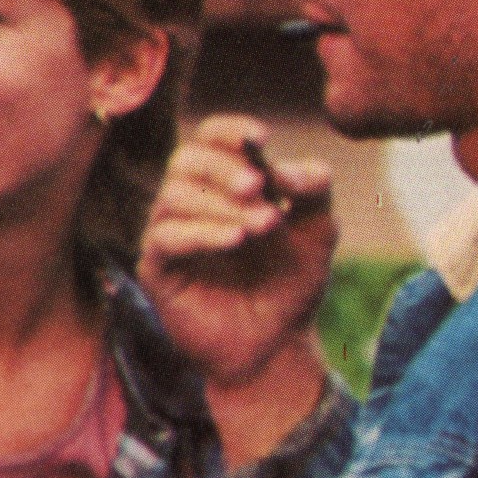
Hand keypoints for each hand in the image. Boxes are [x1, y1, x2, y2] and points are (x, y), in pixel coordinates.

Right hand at [139, 117, 338, 387]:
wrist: (276, 346)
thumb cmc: (292, 285)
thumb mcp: (319, 230)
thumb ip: (312, 189)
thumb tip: (283, 167)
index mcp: (225, 184)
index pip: (210, 138)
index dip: (229, 130)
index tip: (260, 138)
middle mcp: (192, 204)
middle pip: (185, 159)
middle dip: (223, 168)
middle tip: (258, 187)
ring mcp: (170, 235)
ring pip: (174, 197)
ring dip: (220, 205)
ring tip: (262, 226)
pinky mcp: (158, 269)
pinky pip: (166, 238)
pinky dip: (202, 234)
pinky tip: (236, 241)